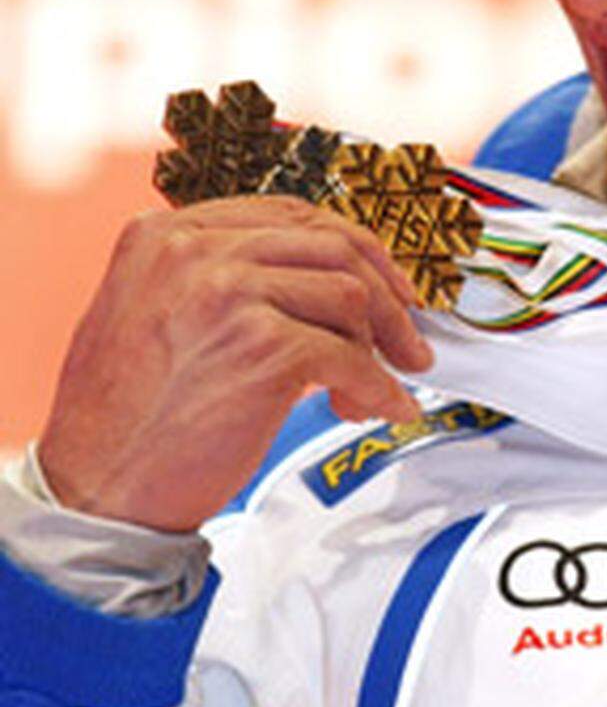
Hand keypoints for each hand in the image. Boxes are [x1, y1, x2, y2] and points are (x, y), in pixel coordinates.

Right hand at [39, 197, 433, 532]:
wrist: (100, 491)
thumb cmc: (128, 421)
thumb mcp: (155, 316)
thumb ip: (220, 282)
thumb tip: (319, 287)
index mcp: (166, 234)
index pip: (289, 215)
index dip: (350, 248)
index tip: (382, 281)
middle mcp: (195, 251)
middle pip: (332, 245)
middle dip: (386, 294)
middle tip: (407, 337)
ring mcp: (231, 293)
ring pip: (350, 296)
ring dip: (377, 349)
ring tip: (368, 391)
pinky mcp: (264, 348)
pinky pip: (353, 358)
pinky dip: (379, 389)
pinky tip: (380, 408)